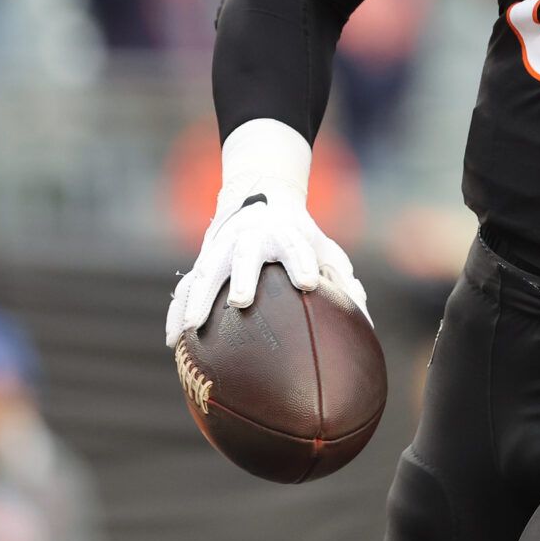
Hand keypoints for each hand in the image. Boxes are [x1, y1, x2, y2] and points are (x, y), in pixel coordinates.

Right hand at [164, 123, 366, 347]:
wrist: (261, 199)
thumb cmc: (299, 235)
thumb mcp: (323, 248)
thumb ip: (343, 281)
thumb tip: (366, 324)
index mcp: (285, 233)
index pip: (296, 246)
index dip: (301, 262)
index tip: (309, 282)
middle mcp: (251, 238)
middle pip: (244, 255)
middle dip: (243, 276)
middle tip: (241, 301)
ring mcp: (222, 248)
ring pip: (206, 271)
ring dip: (198, 298)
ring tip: (189, 330)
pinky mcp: (203, 260)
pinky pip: (186, 286)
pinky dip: (178, 310)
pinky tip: (173, 342)